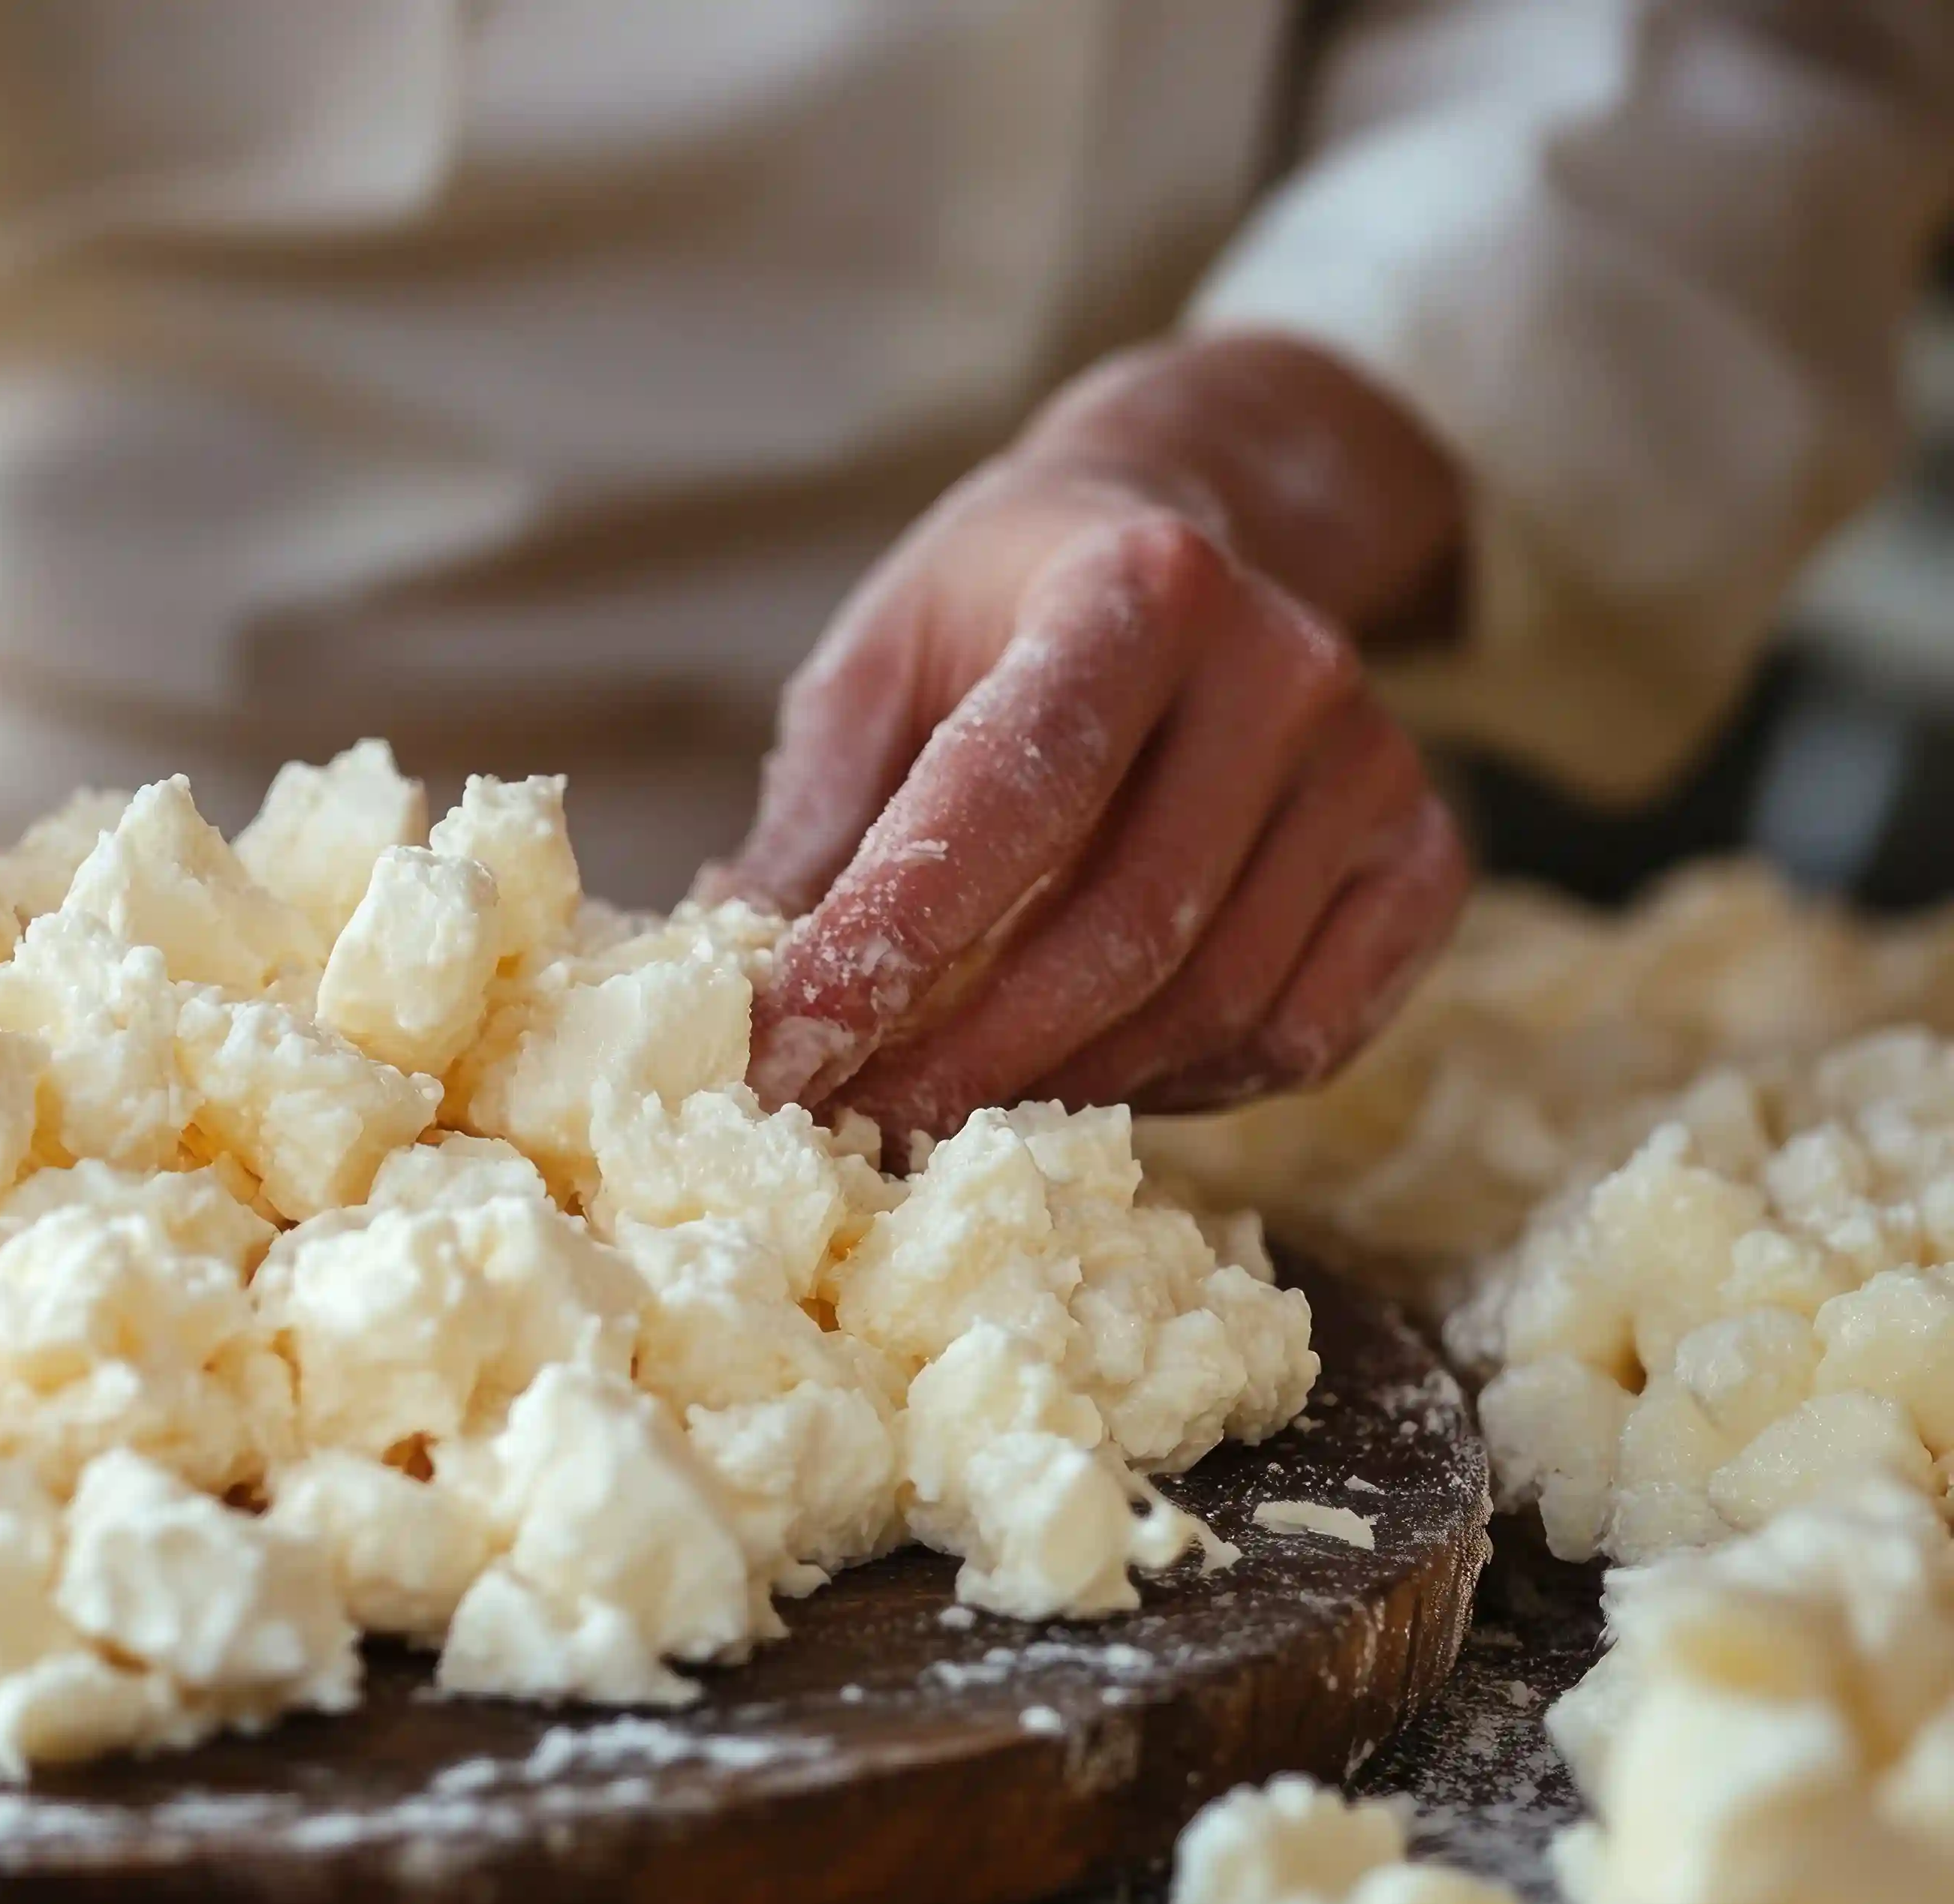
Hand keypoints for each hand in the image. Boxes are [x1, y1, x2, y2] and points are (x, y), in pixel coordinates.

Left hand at [713, 334, 1471, 1142]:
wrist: (1188, 536)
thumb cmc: (999, 612)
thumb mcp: (878, 669)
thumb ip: (814, 826)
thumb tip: (724, 997)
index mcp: (1136, 587)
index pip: (1009, 795)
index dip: (891, 939)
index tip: (783, 1047)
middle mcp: (1281, 667)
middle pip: (1119, 929)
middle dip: (960, 1057)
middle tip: (838, 1123)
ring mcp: (1373, 769)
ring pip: (1207, 1004)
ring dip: (1053, 1090)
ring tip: (929, 1113)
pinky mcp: (1423, 861)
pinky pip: (1295, 1035)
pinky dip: (1174, 1089)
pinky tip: (1076, 1078)